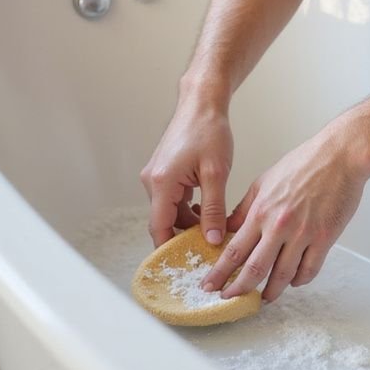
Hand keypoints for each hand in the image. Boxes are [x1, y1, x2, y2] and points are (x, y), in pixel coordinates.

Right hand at [140, 94, 233, 247]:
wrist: (202, 103)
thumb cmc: (208, 130)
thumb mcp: (216, 174)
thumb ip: (213, 209)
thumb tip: (212, 239)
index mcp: (162, 183)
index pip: (160, 229)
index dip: (170, 250)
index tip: (185, 265)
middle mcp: (153, 182)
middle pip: (164, 222)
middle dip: (184, 237)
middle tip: (208, 250)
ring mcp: (156, 176)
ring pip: (170, 212)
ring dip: (189, 223)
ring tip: (213, 229)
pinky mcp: (164, 172)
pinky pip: (172, 200)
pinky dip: (187, 209)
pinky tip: (207, 209)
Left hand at [203, 126, 369, 303]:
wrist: (339, 157)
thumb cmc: (303, 164)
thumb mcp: (264, 181)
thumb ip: (245, 208)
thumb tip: (228, 228)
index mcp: (261, 211)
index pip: (234, 250)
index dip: (220, 272)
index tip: (210, 285)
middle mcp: (279, 226)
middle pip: (254, 269)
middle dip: (238, 289)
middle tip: (229, 299)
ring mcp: (303, 234)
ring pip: (283, 275)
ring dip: (271, 291)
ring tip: (264, 298)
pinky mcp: (325, 239)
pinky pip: (309, 270)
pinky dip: (299, 281)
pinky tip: (293, 281)